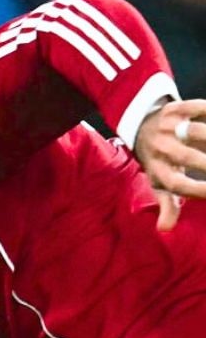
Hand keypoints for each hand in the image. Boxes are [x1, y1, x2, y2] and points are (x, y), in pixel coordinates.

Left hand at [134, 99, 205, 229]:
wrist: (142, 127)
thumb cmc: (158, 161)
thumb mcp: (158, 182)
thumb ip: (167, 204)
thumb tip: (164, 229)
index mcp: (157, 168)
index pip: (176, 183)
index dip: (196, 190)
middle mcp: (160, 148)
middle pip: (187, 157)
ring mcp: (166, 127)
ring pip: (194, 131)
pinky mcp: (174, 109)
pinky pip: (196, 108)